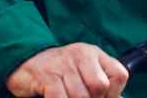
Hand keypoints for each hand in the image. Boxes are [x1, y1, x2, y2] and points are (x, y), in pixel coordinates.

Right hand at [5, 43, 127, 97]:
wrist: (27, 61)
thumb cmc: (60, 70)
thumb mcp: (85, 71)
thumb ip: (101, 84)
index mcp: (95, 54)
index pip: (120, 75)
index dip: (114, 94)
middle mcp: (81, 55)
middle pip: (100, 86)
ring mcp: (63, 64)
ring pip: (79, 96)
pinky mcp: (46, 76)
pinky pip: (59, 97)